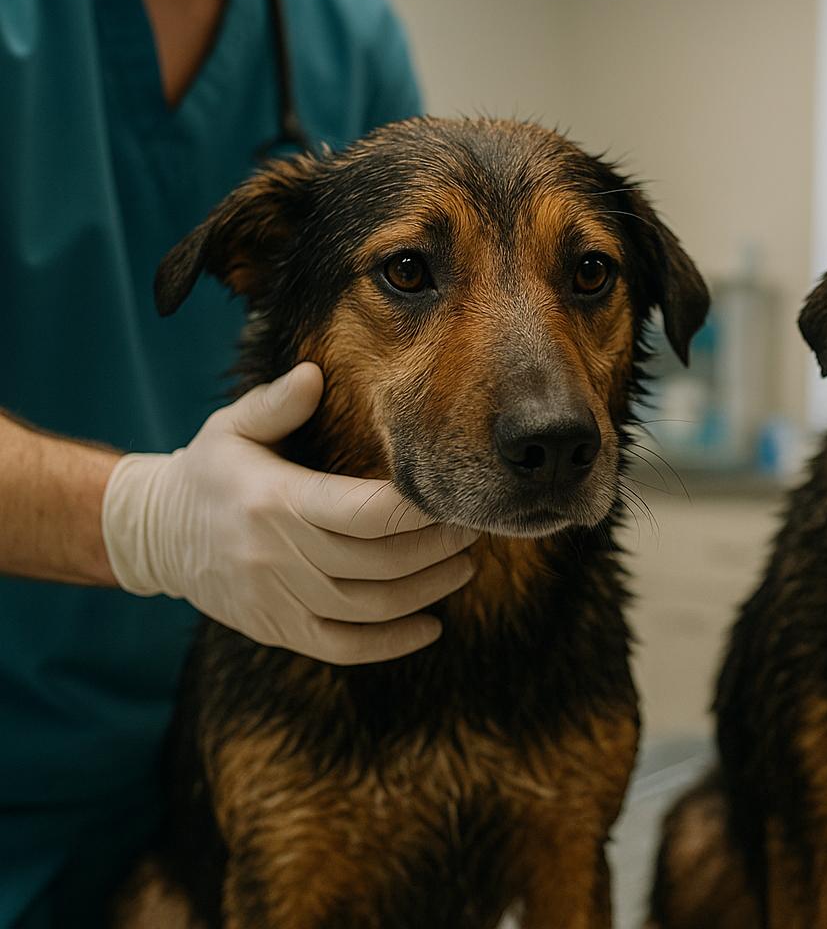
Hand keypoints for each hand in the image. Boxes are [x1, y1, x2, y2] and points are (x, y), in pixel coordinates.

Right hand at [101, 363, 478, 663]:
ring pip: (370, 608)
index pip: (364, 513)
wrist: (154, 533)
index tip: (453, 494)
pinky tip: (432, 625)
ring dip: (428, 590)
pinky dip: (392, 643)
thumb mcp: (233, 426)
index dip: (417, 510)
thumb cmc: (211, 470)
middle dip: (439, 547)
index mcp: (275, 501)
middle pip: (379, 563)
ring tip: (465, 565)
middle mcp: (276, 556)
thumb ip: (277, 403)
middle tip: (475, 526)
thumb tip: (314, 375)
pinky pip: (342, 647)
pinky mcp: (278, 629)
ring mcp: (276, 599)